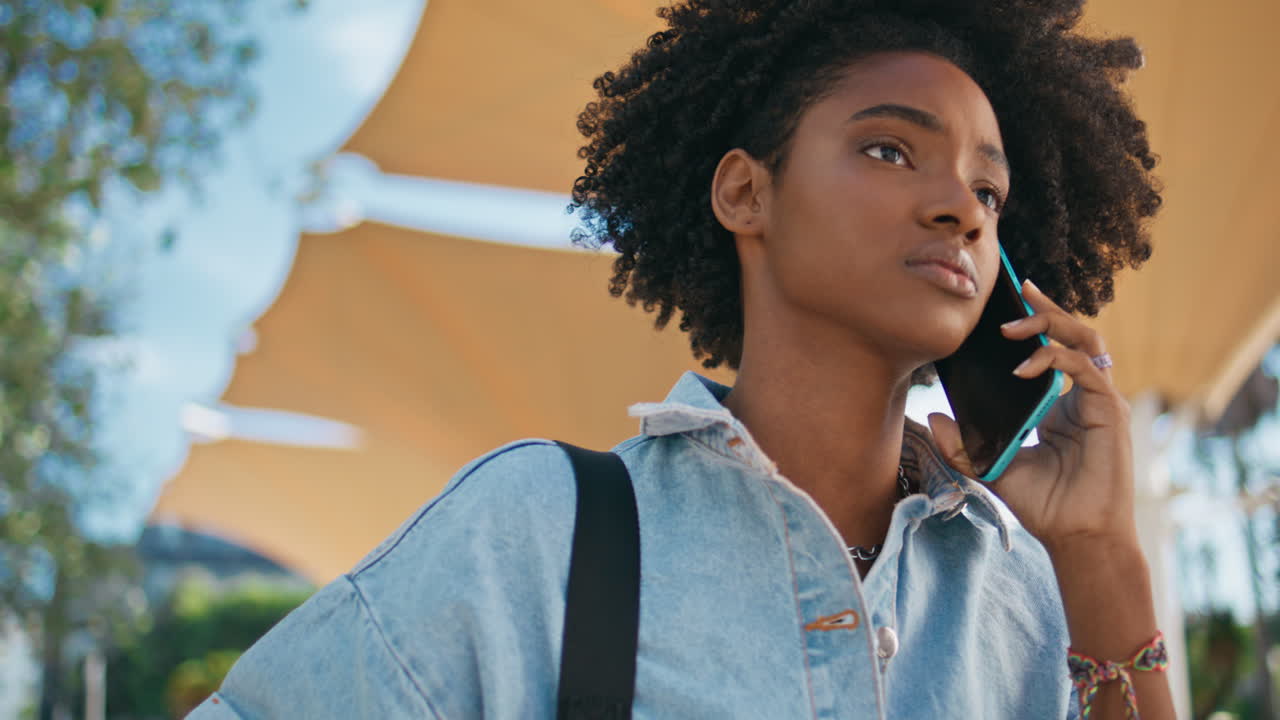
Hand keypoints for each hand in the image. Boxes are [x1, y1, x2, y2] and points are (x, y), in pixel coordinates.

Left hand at [926, 279, 1137, 553]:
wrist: (1076, 536)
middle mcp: (1083, 396)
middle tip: (1015, 295)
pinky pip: (1085, 368)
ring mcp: (1100, 401)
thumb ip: (963, 444)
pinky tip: (1025, 367)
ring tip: (1015, 326)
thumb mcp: (991, 467)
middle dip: (1045, 310)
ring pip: (1086, 340)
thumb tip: (933, 416)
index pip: (1053, 348)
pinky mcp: (1110, 410)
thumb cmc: (1043, 505)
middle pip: (1073, 333)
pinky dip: (1055, 359)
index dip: (1036, 321)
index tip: (1011, 299)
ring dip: (1051, 324)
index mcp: (1059, 404)